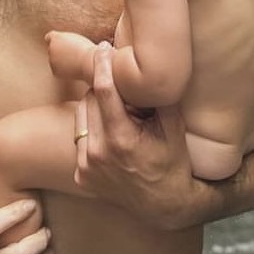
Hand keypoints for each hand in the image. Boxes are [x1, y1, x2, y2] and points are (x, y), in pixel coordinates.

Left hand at [45, 30, 96, 81]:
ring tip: (75, 61)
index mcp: (55, 37)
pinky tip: (73, 68)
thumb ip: (65, 42)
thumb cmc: (87, 49)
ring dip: (62, 61)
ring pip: (55, 61)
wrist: (89, 61)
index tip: (59, 44)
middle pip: (53, 50)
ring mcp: (51, 60)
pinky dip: (64, 70)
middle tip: (73, 54)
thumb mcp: (76, 40)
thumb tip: (61, 51)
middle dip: (60, 52)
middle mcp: (50, 48)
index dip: (54, 41)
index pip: (49, 37)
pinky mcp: (54, 71)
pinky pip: (58, 70)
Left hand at [73, 42, 194, 228]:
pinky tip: (111, 134)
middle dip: (103, 87)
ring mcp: (86, 166)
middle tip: (122, 89)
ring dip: (95, 107)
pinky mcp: (81, 176)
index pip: (104, 90)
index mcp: (121, 139)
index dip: (102, 64)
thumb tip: (149, 64)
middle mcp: (98, 153)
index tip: (104, 47)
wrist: (166, 206)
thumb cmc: (172, 163)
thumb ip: (158, 97)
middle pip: (90, 98)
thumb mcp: (173, 128)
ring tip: (117, 113)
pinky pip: (79, 137)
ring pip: (80, 115)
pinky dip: (92, 130)